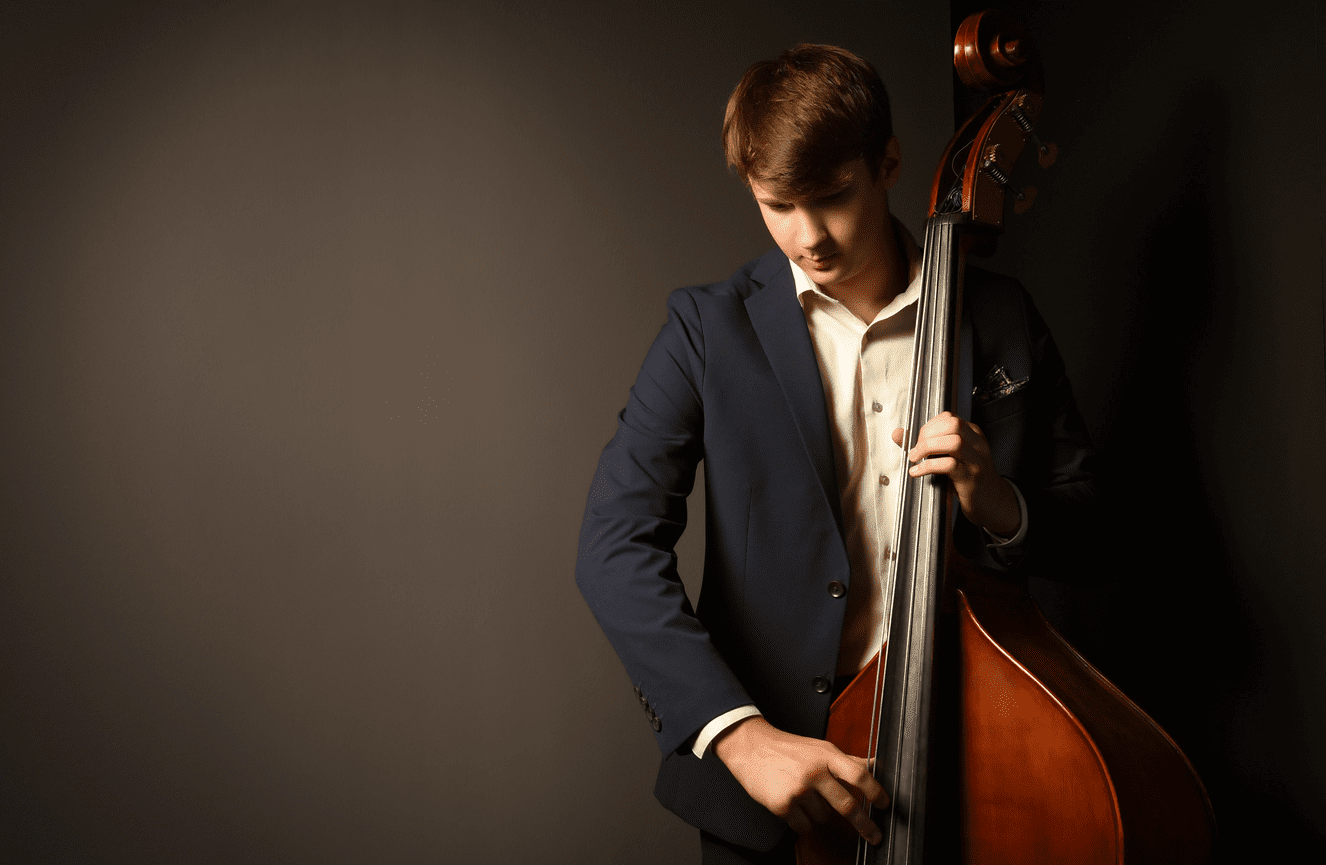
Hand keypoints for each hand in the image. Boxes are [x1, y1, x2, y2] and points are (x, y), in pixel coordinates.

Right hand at [711, 716, 887, 843]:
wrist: (751, 748)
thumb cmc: (788, 749)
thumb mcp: (820, 748)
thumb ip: (848, 760)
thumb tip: (875, 764)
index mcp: (826, 755)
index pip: (859, 774)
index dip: (876, 792)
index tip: (885, 805)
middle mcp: (814, 771)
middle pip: (847, 805)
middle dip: (864, 825)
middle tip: (874, 836)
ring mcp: (798, 789)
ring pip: (824, 818)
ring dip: (819, 813)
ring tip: (805, 797)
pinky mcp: (782, 805)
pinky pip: (804, 826)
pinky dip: (801, 821)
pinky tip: (793, 805)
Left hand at [892, 412, 1019, 535]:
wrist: (992, 502)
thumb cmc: (968, 477)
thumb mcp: (949, 456)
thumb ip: (924, 443)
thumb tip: (898, 434)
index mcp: (973, 434)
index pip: (949, 418)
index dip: (929, 426)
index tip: (918, 439)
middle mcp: (977, 444)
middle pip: (953, 425)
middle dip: (928, 434)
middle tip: (916, 449)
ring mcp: (976, 461)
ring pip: (953, 442)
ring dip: (928, 448)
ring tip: (915, 458)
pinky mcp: (971, 478)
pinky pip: (950, 465)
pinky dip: (929, 466)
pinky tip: (918, 472)